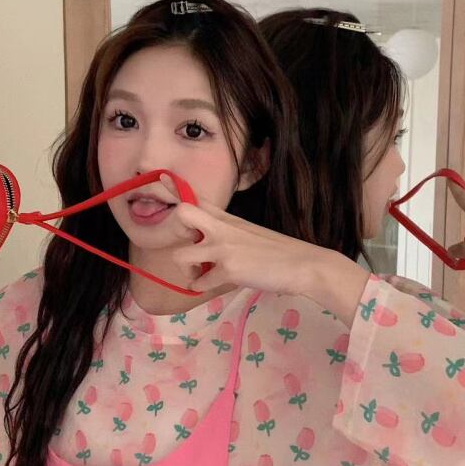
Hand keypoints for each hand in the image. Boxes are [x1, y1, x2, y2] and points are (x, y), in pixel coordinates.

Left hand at [159, 177, 368, 324]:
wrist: (303, 265)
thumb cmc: (278, 252)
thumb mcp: (249, 233)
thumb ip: (227, 231)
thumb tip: (208, 242)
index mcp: (227, 219)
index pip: (196, 198)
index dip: (174, 188)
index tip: (161, 178)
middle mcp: (221, 228)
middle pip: (182, 214)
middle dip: (175, 231)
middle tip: (191, 245)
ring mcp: (222, 248)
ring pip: (180, 257)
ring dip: (186, 269)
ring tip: (200, 273)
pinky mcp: (227, 269)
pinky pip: (198, 283)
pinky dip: (201, 287)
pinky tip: (211, 285)